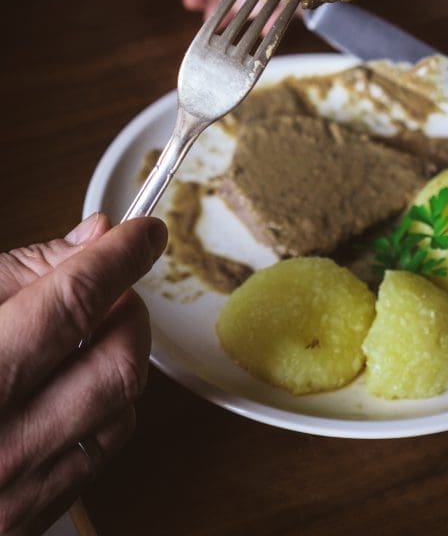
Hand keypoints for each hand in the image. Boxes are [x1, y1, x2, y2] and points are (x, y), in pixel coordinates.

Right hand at [0, 213, 166, 533]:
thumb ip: (21, 270)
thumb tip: (92, 238)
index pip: (73, 302)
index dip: (120, 256)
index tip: (143, 232)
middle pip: (117, 363)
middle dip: (128, 311)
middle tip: (109, 288)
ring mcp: (11, 495)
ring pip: (121, 411)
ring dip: (119, 360)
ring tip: (84, 336)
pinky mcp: (25, 521)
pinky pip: (98, 455)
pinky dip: (101, 409)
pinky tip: (67, 386)